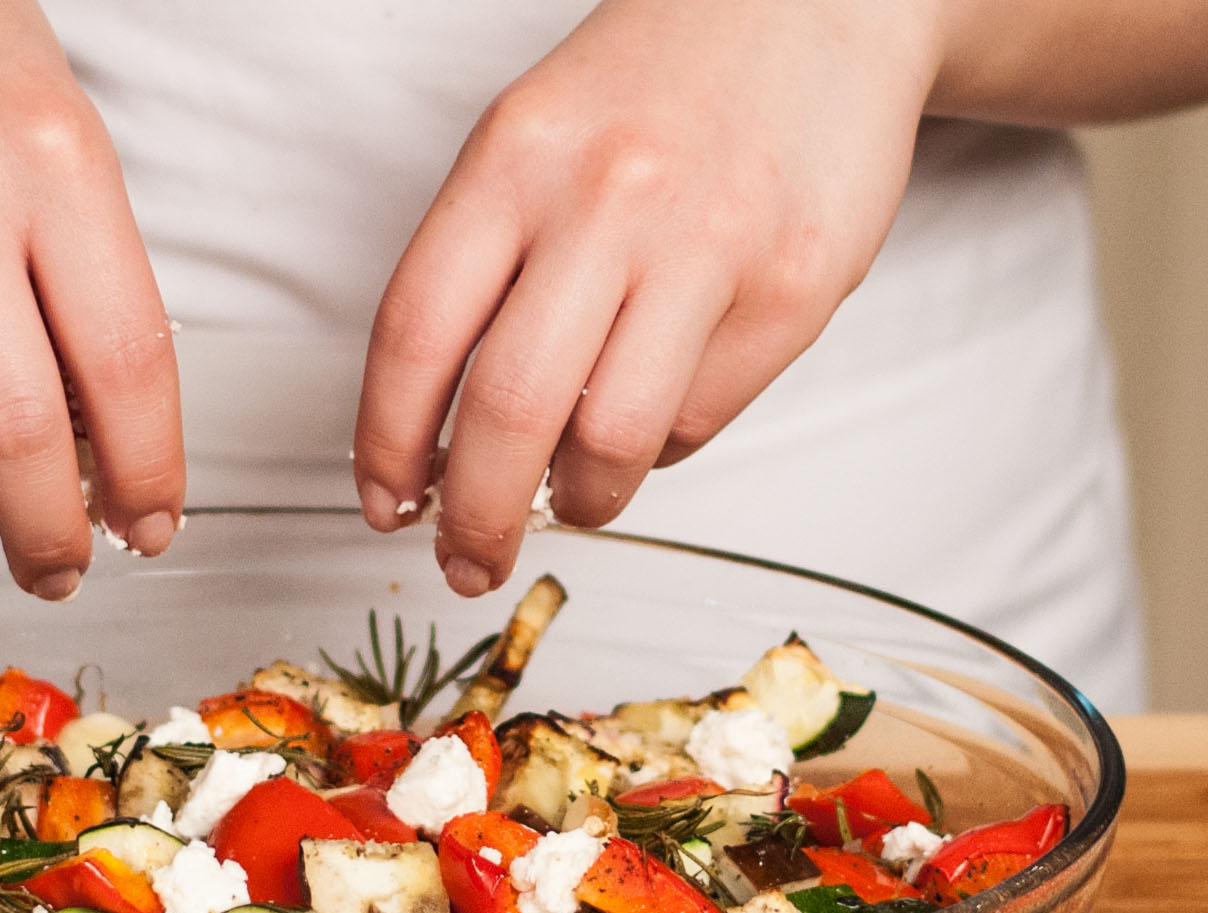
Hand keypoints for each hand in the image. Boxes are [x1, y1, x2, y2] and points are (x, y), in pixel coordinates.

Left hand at [353, 0, 941, 594]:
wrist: (821, 1)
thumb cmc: (658, 86)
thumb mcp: (531, 141)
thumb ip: (479, 272)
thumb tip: (436, 440)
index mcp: (517, 158)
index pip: (414, 335)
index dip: (386, 445)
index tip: (387, 503)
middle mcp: (610, 198)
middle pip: (508, 413)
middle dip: (476, 519)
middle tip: (468, 561)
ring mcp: (711, 245)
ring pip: (610, 442)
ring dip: (578, 499)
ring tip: (572, 490)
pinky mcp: (794, 290)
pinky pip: (696, 421)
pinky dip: (658, 445)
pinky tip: (653, 404)